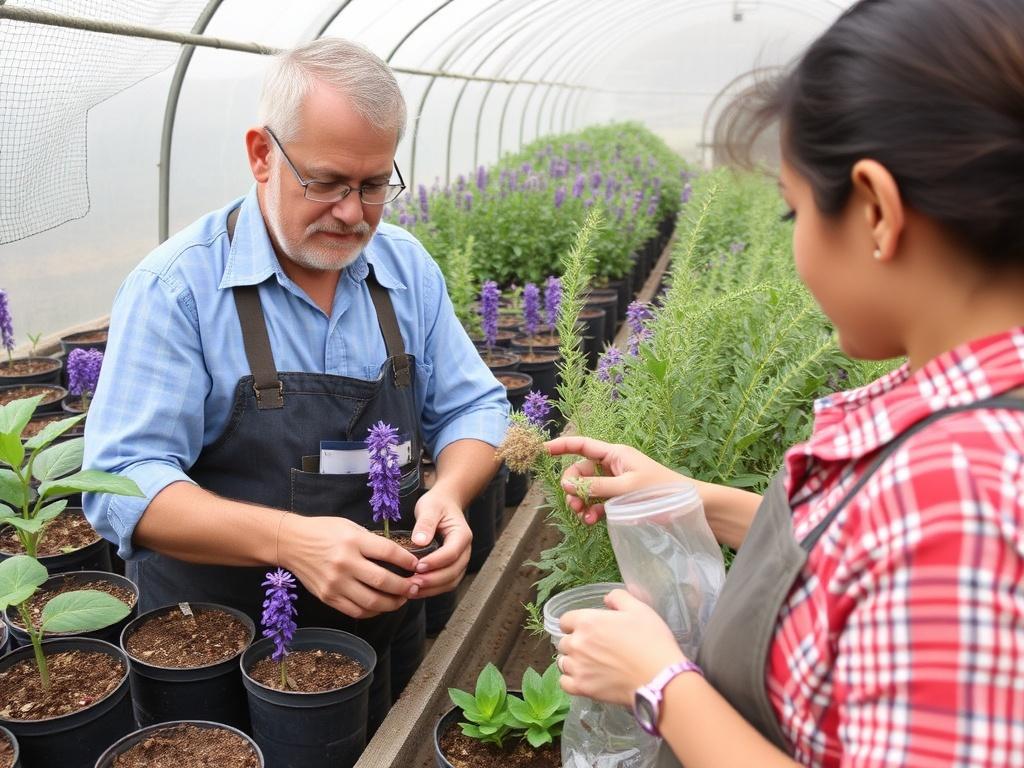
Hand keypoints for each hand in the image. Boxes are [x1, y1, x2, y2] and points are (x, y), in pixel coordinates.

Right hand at [279, 514, 416, 618]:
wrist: (291, 543)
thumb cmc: (323, 531)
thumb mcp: (350, 527)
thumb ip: (372, 542)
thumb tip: (399, 557)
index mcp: (353, 541)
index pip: (389, 553)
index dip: (407, 561)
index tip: (417, 565)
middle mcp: (345, 563)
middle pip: (383, 581)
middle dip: (405, 587)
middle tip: (416, 587)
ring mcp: (335, 583)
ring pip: (372, 602)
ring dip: (393, 603)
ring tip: (402, 599)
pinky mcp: (328, 597)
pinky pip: (356, 611)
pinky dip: (373, 611)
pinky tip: (381, 605)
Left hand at [408, 486, 471, 597]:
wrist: (445, 504)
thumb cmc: (437, 505)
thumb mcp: (430, 508)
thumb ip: (425, 523)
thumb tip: (419, 541)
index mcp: (462, 535)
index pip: (452, 553)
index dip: (436, 562)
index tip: (418, 566)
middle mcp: (464, 551)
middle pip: (453, 572)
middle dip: (432, 580)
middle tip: (412, 583)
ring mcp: (459, 561)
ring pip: (450, 582)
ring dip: (431, 588)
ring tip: (411, 590)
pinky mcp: (452, 568)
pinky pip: (445, 584)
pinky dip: (431, 589)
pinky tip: (415, 590)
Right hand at [546, 436, 684, 523]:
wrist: (688, 507)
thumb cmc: (661, 491)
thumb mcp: (626, 488)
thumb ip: (596, 487)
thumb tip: (567, 485)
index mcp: (615, 454)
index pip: (582, 445)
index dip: (561, 446)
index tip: (542, 451)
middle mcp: (613, 466)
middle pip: (580, 471)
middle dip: (572, 486)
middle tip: (573, 503)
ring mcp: (615, 483)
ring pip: (587, 489)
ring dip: (580, 501)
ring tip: (581, 515)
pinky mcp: (619, 499)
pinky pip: (597, 502)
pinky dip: (591, 511)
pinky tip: (591, 521)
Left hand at [557, 589, 685, 706]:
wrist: (659, 678)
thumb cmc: (651, 640)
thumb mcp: (639, 609)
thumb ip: (619, 598)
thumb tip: (606, 599)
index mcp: (587, 622)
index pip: (566, 620)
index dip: (575, 623)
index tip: (587, 628)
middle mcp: (577, 644)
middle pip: (564, 642)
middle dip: (575, 642)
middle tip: (593, 647)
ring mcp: (578, 668)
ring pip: (563, 662)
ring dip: (572, 661)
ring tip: (588, 664)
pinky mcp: (583, 688)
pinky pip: (564, 683)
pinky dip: (570, 680)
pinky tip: (582, 678)